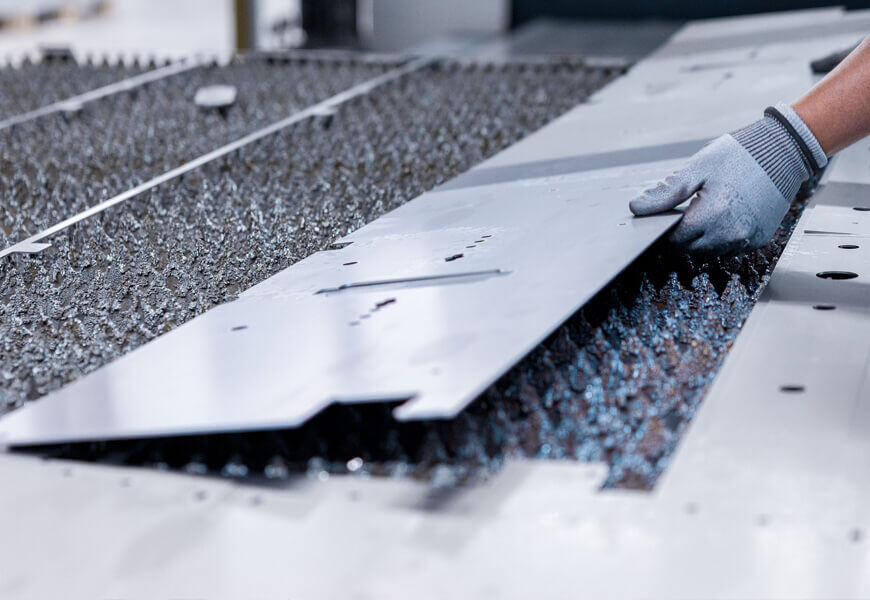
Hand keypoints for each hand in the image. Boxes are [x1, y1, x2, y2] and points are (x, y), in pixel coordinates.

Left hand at [629, 104, 826, 256]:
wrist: (783, 152)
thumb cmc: (740, 156)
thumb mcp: (697, 168)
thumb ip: (666, 192)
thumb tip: (637, 207)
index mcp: (713, 215)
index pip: (675, 239)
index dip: (667, 228)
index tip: (668, 215)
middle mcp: (731, 233)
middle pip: (690, 249)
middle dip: (682, 235)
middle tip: (687, 211)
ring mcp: (747, 239)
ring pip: (709, 252)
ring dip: (702, 238)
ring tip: (706, 211)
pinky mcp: (758, 240)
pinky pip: (730, 248)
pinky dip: (721, 237)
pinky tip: (724, 216)